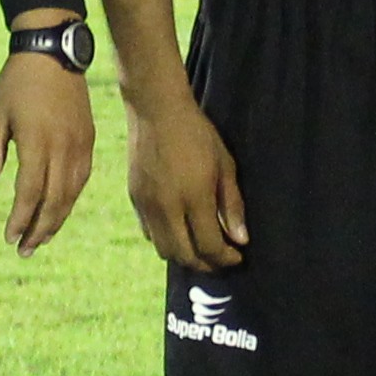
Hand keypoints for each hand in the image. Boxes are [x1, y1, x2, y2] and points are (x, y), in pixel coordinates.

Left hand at [0, 43, 93, 253]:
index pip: (30, 194)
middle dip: (39, 230)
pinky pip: (82, 179)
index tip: (8, 236)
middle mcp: (64, 149)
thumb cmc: (18, 82)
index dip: (19, 219)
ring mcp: (80, 145)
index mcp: (38, 143)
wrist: (54, 52)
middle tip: (24, 249)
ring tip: (41, 239)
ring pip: (71, 195)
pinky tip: (59, 209)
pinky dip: (70, 200)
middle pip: (54, 202)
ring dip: (56, 220)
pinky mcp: (89, 140)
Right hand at [125, 88, 249, 270]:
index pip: (210, 246)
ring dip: (184, 256)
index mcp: (194, 198)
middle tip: (221, 260)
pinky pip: (149, 234)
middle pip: (186, 256)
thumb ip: (232, 204)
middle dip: (206, 265)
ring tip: (201, 249)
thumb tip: (240, 239)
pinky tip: (179, 231)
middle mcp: (168, 208)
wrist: (156, 111)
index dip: (226, 258)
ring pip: (164, 250)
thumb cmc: (197, 134)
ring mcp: (148, 205)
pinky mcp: (134, 199)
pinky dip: (166, 241)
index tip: (237, 256)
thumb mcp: (224, 165)